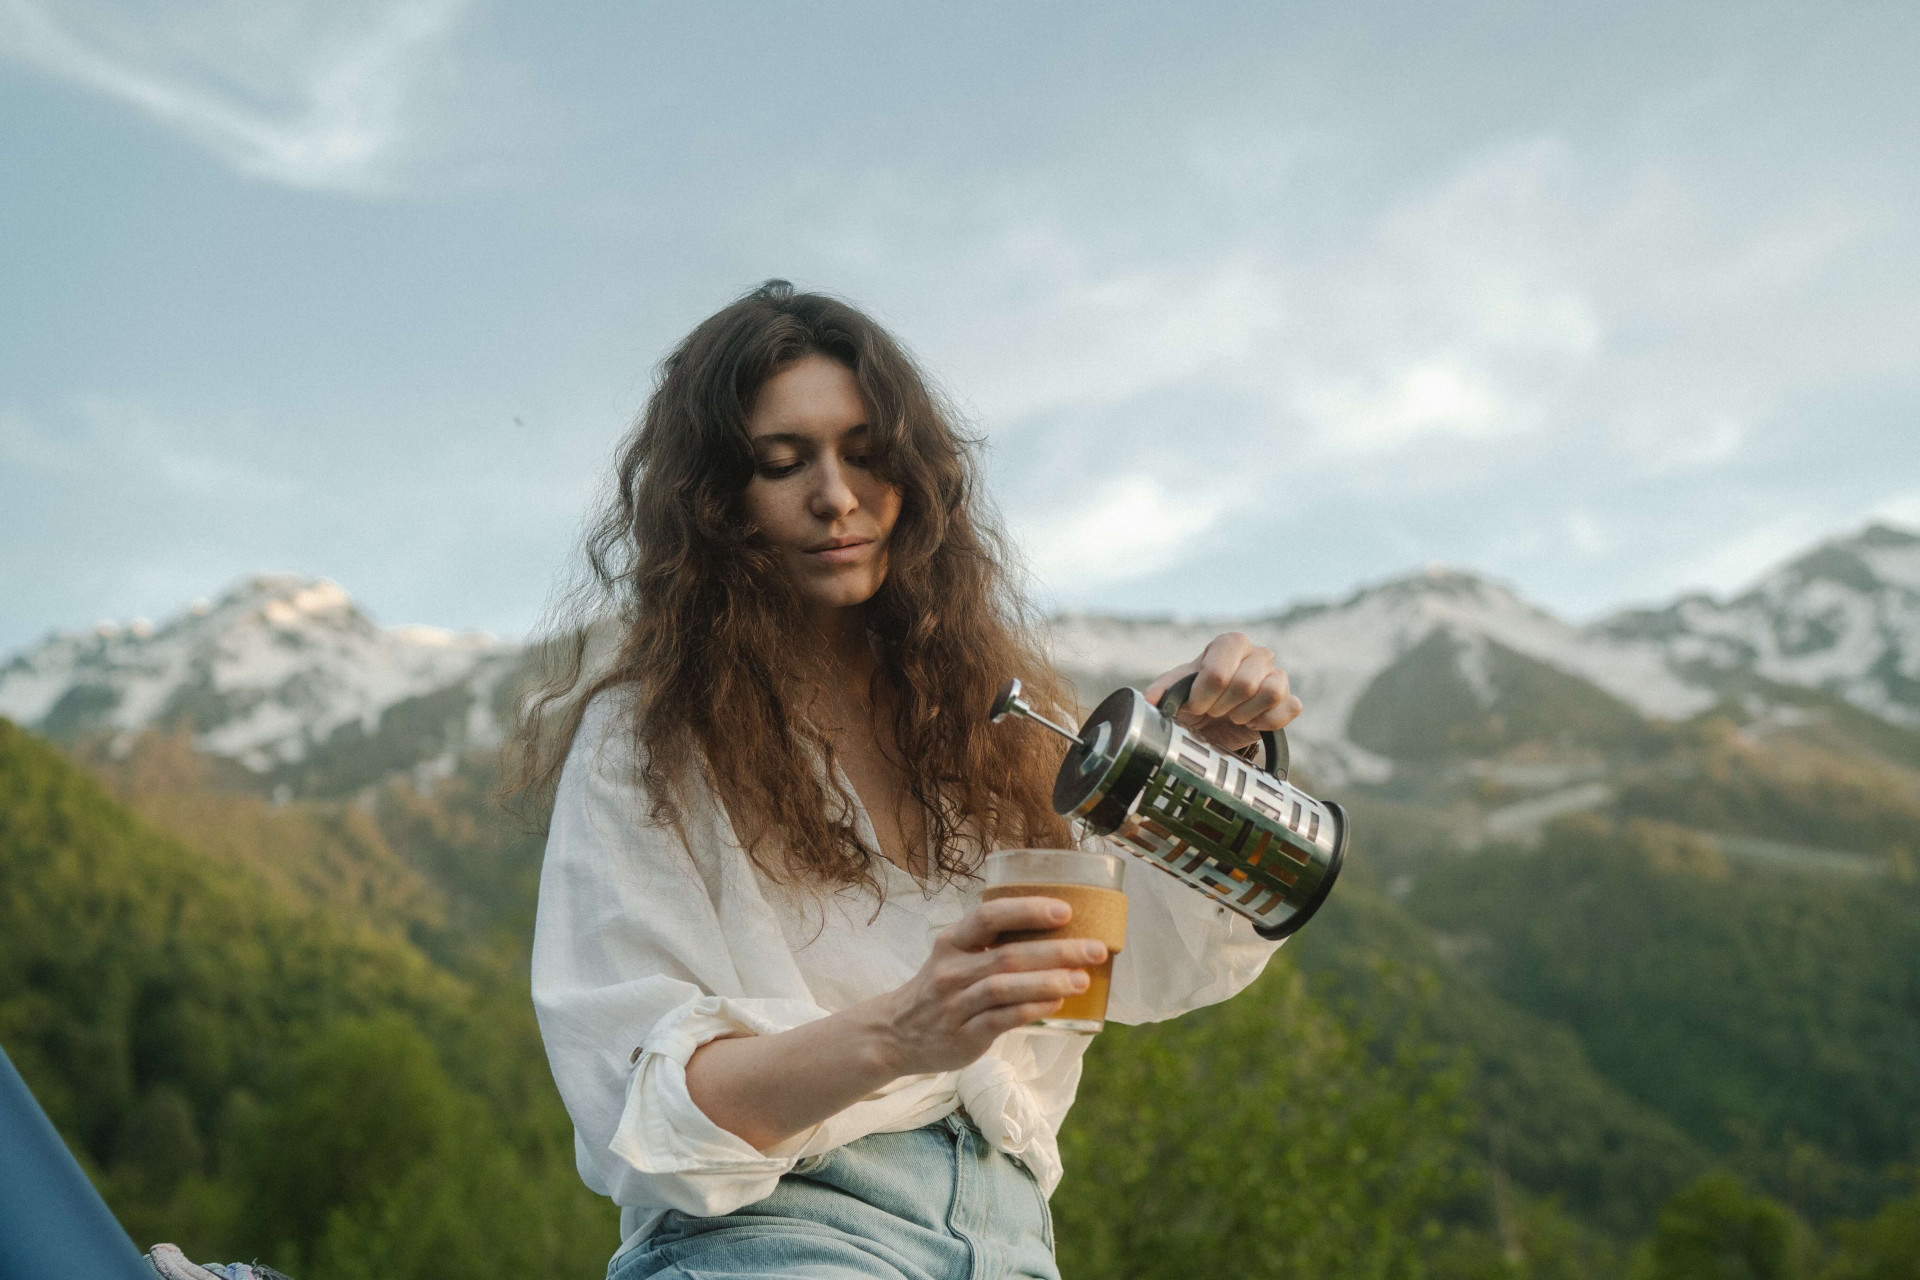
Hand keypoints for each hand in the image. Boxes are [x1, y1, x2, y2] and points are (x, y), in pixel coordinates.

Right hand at [876, 896, 1108, 1075]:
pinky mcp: (963, 1036)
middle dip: (1058, 950)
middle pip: (1008, 954)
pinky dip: (1032, 1010)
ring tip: (1082, 980)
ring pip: (1005, 988)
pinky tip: (1057, 1004)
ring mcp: (956, 1004)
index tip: (1065, 910)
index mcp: (952, 941)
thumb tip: (1055, 934)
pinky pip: (1002, 1020)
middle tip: (1095, 949)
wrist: (896, 1034)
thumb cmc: (940, 989)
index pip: (989, 917)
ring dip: (1048, 982)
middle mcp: (952, 970)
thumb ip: (991, 945)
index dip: (1028, 910)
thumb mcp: (954, 956)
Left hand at [1143, 631, 1302, 753]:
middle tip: (1213, 711)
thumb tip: (1151, 700)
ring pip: (1271, 692)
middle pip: (1245, 684)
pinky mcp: (1289, 700)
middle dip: (1222, 707)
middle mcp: (1257, 654)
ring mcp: (1277, 675)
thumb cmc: (1192, 700)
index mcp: (1230, 643)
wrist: (1212, 724)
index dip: (1204, 695)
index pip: (1218, 672)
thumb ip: (1161, 691)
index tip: (1195, 705)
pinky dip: (1266, 723)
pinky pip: (1289, 708)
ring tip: (1233, 715)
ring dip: (1245, 713)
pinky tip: (1251, 723)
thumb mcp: (1173, 692)